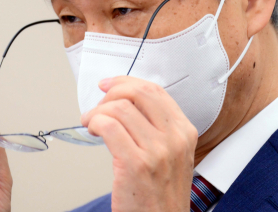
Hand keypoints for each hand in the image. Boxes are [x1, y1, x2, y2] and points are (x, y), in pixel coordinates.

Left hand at [81, 76, 197, 211]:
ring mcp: (157, 151)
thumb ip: (159, 129)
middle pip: (138, 93)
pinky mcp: (135, 165)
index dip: (127, 82)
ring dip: (97, 111)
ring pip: (119, 108)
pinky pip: (109, 127)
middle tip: (99, 102)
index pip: (155, 91)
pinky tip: (92, 130)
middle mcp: (174, 139)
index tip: (110, 84)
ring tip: (91, 122)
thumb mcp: (173, 156)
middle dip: (112, 91)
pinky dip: (95, 122)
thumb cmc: (162, 196)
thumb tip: (127, 104)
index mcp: (185, 132)